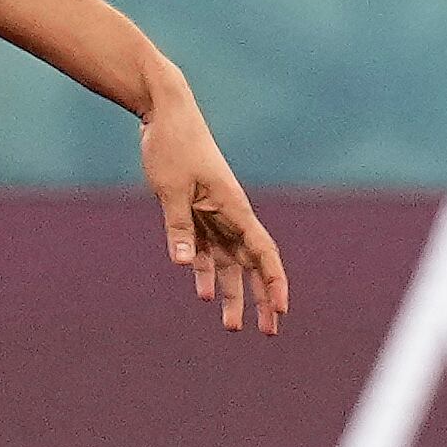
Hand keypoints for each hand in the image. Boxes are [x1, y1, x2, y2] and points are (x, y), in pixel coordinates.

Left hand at [139, 83, 286, 334]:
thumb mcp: (171, 188)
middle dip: (262, 298)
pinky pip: (203, 249)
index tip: (281, 311)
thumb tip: (182, 266)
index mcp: (234, 208)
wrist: (165, 114)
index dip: (275, 283)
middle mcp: (230, 215)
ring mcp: (213, 214)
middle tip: (268, 333)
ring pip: (228, 262)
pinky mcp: (194, 211)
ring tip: (232, 326)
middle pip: (252, 264)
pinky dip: (203, 271)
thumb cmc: (173, 145)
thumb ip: (177, 227)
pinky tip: (203, 294)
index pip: (263, 253)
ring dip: (231, 293)